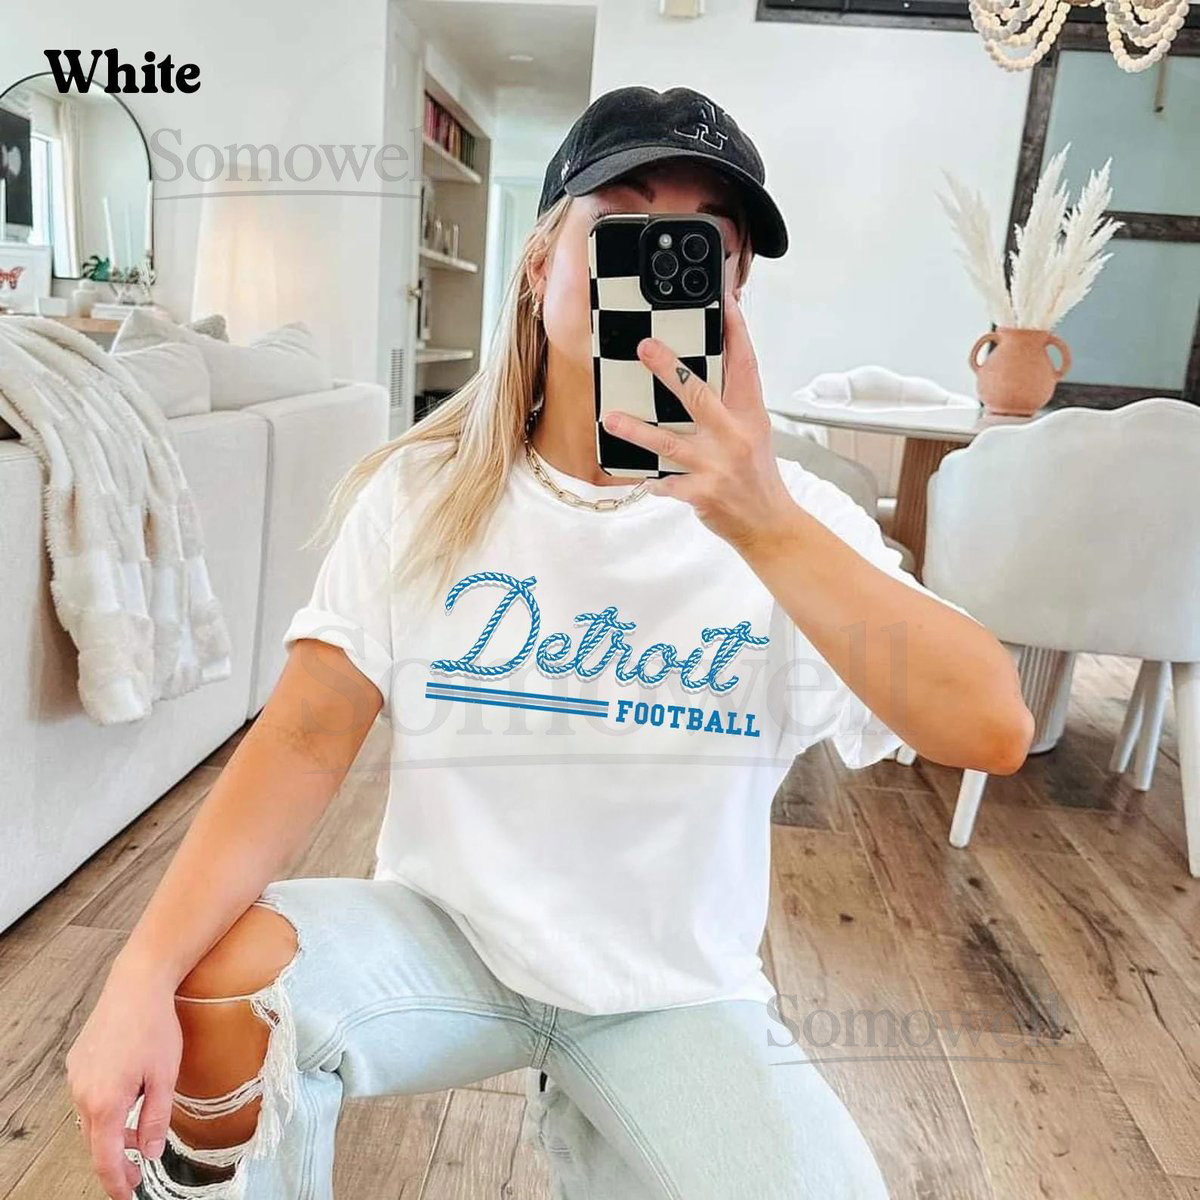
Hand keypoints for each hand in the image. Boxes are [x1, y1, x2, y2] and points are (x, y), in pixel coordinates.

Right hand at [66, 962, 182, 1198]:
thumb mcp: (166, 1076)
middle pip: (96, 1142)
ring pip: (92, 1120)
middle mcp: (83, 1094)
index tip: (128, 1198)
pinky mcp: (76, 1063)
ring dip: (114, 1131)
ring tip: (141, 1130)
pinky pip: (89, 1096)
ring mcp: (76, 1078)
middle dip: (117, 1161)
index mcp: (106, 1103)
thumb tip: (151, 1154)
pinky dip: (107, 1107)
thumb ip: (157, 1119)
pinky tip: (129, 1095)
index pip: (106, 1159)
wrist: (137, 984)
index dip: (116, 1184)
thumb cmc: (156, 1028)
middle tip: (136, 1175)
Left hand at [599, 289, 798, 553]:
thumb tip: (700, 374)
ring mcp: (717, 465)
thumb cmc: (757, 476)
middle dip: (669, 370)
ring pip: (670, 441)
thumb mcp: (753, 433)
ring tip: (612, 418)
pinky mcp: (702, 493)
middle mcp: (734, 436)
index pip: (745, 365)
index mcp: (750, 415)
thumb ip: (731, 404)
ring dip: (638, 430)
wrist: (769, 524)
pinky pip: (666, 483)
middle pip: (698, 394)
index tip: (724, 302)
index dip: (736, 332)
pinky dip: (651, 481)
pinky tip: (638, 478)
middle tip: (644, 347)